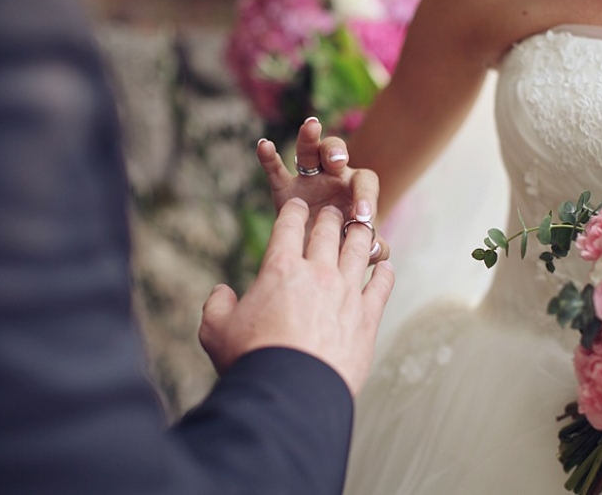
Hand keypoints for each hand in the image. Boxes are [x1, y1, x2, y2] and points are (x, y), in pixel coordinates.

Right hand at [199, 198, 394, 395]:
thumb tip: (222, 292)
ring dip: (359, 234)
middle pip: (327, 232)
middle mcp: (317, 273)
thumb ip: (217, 305)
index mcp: (280, 269)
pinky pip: (381, 286)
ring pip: (359, 250)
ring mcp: (347, 293)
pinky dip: (384, 272)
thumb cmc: (251, 361)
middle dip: (328, 217)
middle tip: (331, 211)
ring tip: (362, 227)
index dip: (293, 212)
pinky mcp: (367, 317)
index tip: (296, 207)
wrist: (292, 393)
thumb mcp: (216, 330)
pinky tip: (385, 267)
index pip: (289, 226)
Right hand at [256, 117, 389, 262]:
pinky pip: (275, 170)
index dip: (365, 197)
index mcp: (356, 187)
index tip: (362, 217)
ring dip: (309, 139)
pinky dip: (268, 157)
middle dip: (337, 152)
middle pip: (336, 152)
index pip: (364, 182)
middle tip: (339, 160)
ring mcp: (308, 178)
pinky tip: (263, 144)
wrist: (322, 249)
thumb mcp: (364, 246)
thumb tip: (376, 249)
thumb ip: (376, 247)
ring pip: (308, 152)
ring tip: (312, 126)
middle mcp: (333, 175)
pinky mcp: (284, 188)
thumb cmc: (348, 242)